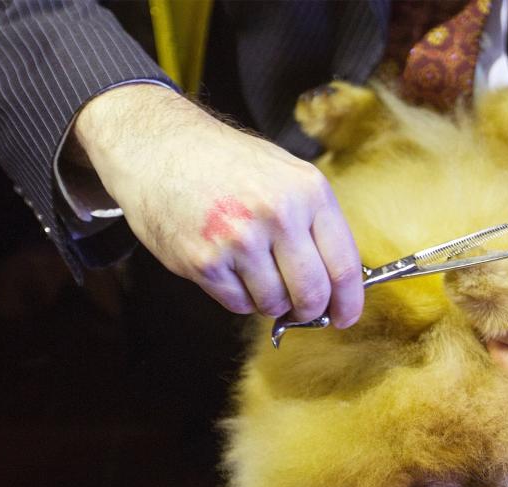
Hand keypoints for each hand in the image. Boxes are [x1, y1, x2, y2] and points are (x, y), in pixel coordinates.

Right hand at [72, 84, 363, 326]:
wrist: (159, 149)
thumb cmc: (225, 163)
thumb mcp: (284, 173)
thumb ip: (314, 222)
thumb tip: (338, 280)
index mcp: (307, 191)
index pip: (344, 266)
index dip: (348, 302)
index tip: (344, 317)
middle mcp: (277, 215)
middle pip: (311, 294)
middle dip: (309, 310)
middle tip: (301, 308)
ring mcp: (239, 240)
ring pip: (274, 304)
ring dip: (270, 301)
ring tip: (254, 272)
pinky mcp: (205, 262)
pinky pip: (238, 304)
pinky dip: (239, 297)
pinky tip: (229, 268)